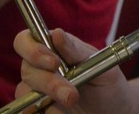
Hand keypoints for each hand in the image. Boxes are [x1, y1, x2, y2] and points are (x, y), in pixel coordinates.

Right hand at [14, 28, 134, 113]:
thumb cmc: (108, 83)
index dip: (33, 50)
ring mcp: (37, 91)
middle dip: (48, 81)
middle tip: (71, 92)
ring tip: (72, 100)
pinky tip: (59, 110)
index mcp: (52, 48)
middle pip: (26, 69)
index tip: (54, 63)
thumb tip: (56, 34)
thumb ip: (76, 50)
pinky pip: (29, 110)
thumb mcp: (100, 64)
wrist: (115, 111)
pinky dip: (42, 111)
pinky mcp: (38, 110)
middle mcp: (40, 68)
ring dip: (47, 97)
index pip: (25, 41)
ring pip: (24, 91)